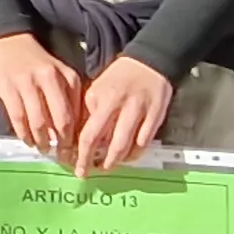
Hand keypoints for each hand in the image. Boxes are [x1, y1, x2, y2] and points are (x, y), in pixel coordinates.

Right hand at [0, 30, 81, 158]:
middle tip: (62, 155)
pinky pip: (18, 118)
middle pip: (61, 121)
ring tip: (43, 149)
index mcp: (67, 77)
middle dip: (62, 143)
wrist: (7, 40)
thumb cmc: (36, 60)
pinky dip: (23, 133)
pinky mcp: (8, 89)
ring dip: (42, 141)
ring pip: (39, 123)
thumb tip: (73, 128)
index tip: (77, 149)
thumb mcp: (60, 73)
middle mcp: (50, 80)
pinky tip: (27, 140)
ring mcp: (27, 85)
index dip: (78, 135)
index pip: (77, 113)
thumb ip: (69, 96)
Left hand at [73, 55, 176, 175]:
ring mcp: (141, 112)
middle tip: (92, 171)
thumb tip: (77, 141)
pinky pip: (145, 142)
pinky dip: (135, 154)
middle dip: (100, 163)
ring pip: (129, 146)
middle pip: (111, 144)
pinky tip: (127, 157)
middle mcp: (122, 106)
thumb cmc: (117, 79)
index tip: (76, 167)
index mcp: (102, 99)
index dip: (82, 155)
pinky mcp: (157, 116)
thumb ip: (87, 114)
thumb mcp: (95, 90)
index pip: (89, 134)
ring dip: (117, 161)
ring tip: (108, 166)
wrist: (148, 62)